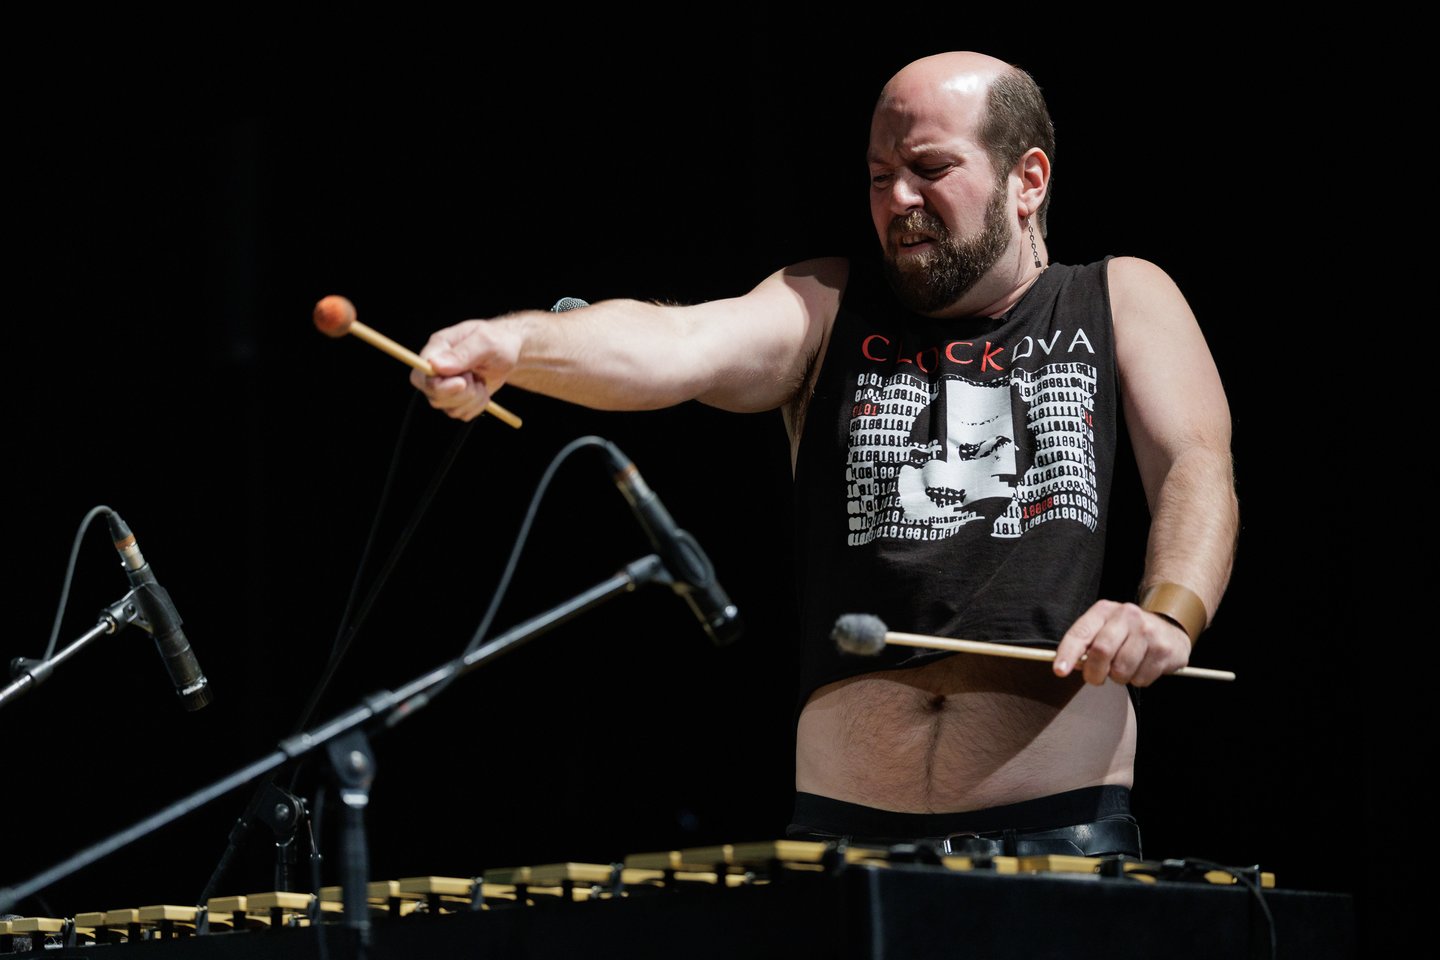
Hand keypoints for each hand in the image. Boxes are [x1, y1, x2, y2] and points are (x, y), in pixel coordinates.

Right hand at [410, 318, 522, 420]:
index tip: (463, 383)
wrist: (510, 352)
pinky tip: (482, 390)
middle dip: (461, 394)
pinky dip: (477, 406)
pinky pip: (461, 414)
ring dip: (473, 399)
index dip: (439, 385)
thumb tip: (436, 365)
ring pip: (448, 408)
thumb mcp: (486, 342)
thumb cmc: (498, 341)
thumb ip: (462, 353)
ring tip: (481, 381)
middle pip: (434, 396)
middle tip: (476, 378)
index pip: (421, 375)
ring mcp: (444, 385)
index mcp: (438, 348)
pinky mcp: (455, 399)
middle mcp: (436, 368)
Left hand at [1052, 600, 1191, 686]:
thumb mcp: (1104, 628)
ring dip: (1119, 678)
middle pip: (1101, 651)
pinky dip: (1137, 680)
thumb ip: (1086, 644)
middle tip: (1096, 678)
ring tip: (1124, 668)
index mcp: (1105, 611)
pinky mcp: (1164, 650)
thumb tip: (1070, 664)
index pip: (1081, 632)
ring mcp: (1148, 632)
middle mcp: (1127, 616)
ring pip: (1121, 670)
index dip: (1068, 653)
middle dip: (1094, 673)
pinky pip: (1141, 679)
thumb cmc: (1128, 632)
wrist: (1169, 627)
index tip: (1059, 670)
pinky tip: (1142, 667)